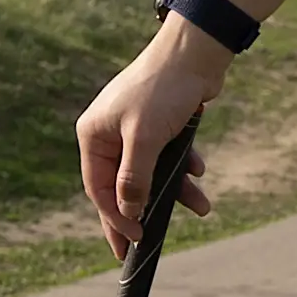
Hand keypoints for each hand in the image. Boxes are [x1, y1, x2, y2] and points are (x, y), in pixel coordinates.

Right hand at [76, 17, 225, 258]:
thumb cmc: (164, 90)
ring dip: (174, 189)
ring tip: (201, 206)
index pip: (98, 189)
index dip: (115, 218)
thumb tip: (129, 214)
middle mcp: (110, 133)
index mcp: (94, 135)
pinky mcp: (160, 123)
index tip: (132, 242)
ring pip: (151, 171)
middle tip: (147, 243)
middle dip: (142, 211)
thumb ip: (134, 179)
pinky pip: (168, 155)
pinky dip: (183, 166)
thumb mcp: (145, 139)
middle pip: (123, 184)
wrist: (196, 53)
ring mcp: (135, 128)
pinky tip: (199, 171)